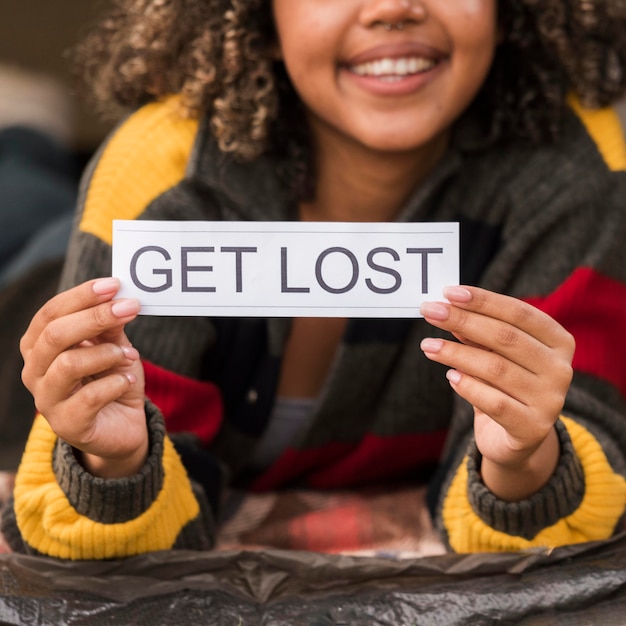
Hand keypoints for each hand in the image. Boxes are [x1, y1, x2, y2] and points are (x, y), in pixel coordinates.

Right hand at [20, 277, 146, 477]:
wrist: (122, 426)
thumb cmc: (112, 380)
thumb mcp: (114, 347)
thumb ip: (111, 327)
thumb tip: (117, 299)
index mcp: (40, 346)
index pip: (50, 313)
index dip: (81, 296)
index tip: (115, 285)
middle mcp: (35, 371)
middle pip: (55, 335)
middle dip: (96, 317)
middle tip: (130, 308)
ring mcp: (47, 400)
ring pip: (68, 364)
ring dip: (107, 354)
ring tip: (130, 355)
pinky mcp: (67, 425)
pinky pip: (90, 397)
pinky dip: (116, 383)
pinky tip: (128, 380)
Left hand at [420, 286, 574, 500]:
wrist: (519, 438)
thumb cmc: (505, 385)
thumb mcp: (495, 354)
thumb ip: (478, 332)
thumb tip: (447, 307)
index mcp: (558, 341)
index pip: (519, 313)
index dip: (483, 300)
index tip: (448, 292)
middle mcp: (561, 369)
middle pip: (505, 337)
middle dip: (463, 321)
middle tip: (429, 311)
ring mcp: (550, 400)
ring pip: (496, 369)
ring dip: (455, 353)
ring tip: (428, 345)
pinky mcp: (533, 428)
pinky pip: (494, 402)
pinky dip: (468, 386)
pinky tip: (450, 377)